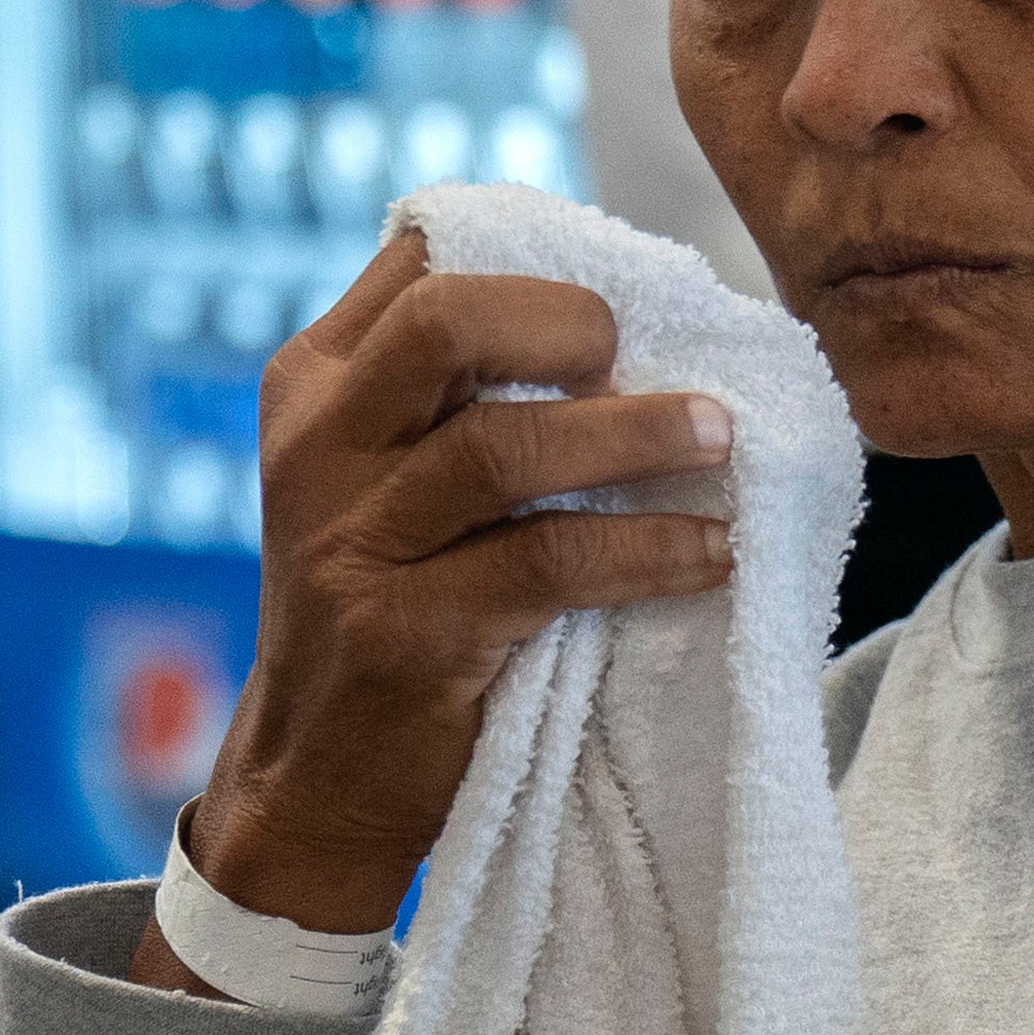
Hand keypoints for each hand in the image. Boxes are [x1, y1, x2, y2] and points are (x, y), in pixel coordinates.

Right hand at [163, 232, 734, 948]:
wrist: (316, 773)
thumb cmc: (384, 604)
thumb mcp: (380, 477)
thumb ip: (447, 396)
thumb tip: (617, 320)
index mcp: (315, 384)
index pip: (419, 261)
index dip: (533, 263)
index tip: (618, 293)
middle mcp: (319, 446)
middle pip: (447, 324)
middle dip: (568, 321)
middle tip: (643, 351)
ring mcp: (352, 540)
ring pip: (504, 446)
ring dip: (635, 436)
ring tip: (718, 439)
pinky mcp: (405, 632)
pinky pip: (547, 564)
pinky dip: (645, 549)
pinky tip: (708, 552)